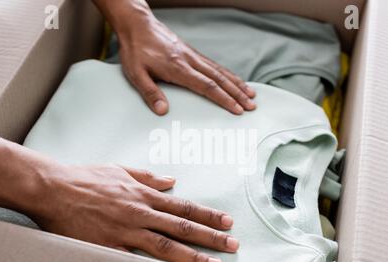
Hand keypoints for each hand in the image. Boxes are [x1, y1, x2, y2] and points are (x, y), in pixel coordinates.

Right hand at [34, 164, 238, 261]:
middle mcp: (140, 213)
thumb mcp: (121, 169)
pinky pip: (137, 261)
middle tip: (233, 245)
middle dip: (211, 237)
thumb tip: (172, 180)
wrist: (54, 188)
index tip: (227, 222)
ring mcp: (126, 231)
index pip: (184, 207)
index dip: (208, 215)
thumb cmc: (86, 178)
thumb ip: (149, 177)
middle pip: (182, 228)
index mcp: (144, 195)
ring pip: (166, 246)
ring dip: (194, 256)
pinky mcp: (109, 247)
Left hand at [94, 0, 255, 114]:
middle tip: (252, 106)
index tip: (237, 109)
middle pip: (219, 79)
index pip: (207, 86)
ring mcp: (193, 55)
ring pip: (220, 71)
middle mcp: (190, 61)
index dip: (223, 99)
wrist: (137, 24)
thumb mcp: (136, 73)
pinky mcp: (192, 52)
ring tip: (251, 94)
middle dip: (237, 94)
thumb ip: (150, 93)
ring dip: (237, 83)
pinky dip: (228, 74)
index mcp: (178, 68)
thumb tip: (163, 111)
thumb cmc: (135, 50)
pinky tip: (234, 79)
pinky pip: (214, 64)